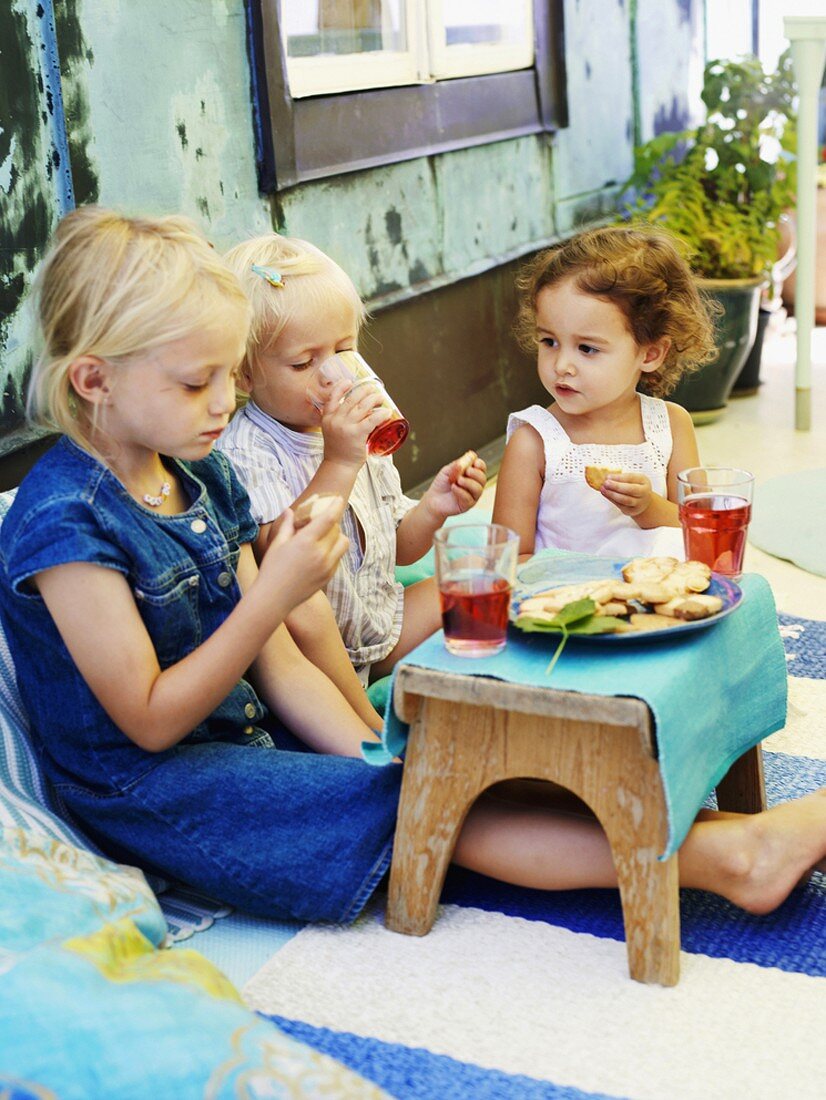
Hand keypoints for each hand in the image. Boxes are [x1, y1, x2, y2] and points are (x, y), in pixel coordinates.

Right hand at [258, 495, 348, 611]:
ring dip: (337, 538)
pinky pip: (338, 558)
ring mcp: (327, 566)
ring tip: (324, 538)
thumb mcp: (277, 544)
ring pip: (343, 544)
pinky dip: (333, 552)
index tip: (339, 499)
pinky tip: (320, 554)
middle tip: (323, 522)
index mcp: (306, 541)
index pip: (328, 518)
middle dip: (332, 523)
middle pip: (337, 530)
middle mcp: (320, 553)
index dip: (335, 506)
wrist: (274, 599)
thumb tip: (290, 511)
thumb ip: (287, 526)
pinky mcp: (329, 577)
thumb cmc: (271, 569)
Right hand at [319, 379, 388, 467]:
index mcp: (327, 417)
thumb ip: (339, 420)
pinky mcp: (357, 434)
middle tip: (374, 390)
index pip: (332, 397)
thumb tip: (356, 410)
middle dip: (365, 391)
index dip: (341, 386)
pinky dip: (381, 414)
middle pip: (352, 398)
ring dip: (375, 399)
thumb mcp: (332, 431)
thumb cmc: (338, 450)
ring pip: (363, 406)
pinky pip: (372, 419)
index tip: (350, 382)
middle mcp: (335, 419)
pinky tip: (387, 412)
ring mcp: (346, 426)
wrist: (339, 466)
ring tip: (381, 398)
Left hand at [421, 453, 486, 521]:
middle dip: (476, 473)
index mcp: (471, 475)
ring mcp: (472, 496)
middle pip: (483, 479)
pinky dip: (461, 492)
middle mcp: (474, 485)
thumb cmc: (442, 484)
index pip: (482, 469)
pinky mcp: (467, 505)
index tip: (475, 463)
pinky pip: (469, 498)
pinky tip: (454, 488)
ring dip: (469, 483)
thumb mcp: (447, 471)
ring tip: (458, 480)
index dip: (480, 465)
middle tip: (466, 471)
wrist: (433, 498)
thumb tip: (469, 457)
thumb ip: (458, 464)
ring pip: (478, 489)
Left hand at [601, 472, 652, 517]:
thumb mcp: (633, 479)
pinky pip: (621, 505)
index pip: (631, 478)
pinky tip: (606, 494)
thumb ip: (622, 478)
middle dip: (617, 486)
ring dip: (612, 494)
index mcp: (644, 481)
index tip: (608, 476)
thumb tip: (608, 477)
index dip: (619, 477)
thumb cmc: (635, 486)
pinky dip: (612, 499)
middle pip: (630, 490)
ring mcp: (639, 503)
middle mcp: (644, 493)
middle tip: (606, 483)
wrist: (643, 501)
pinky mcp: (631, 511)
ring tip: (603, 489)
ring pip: (625, 500)